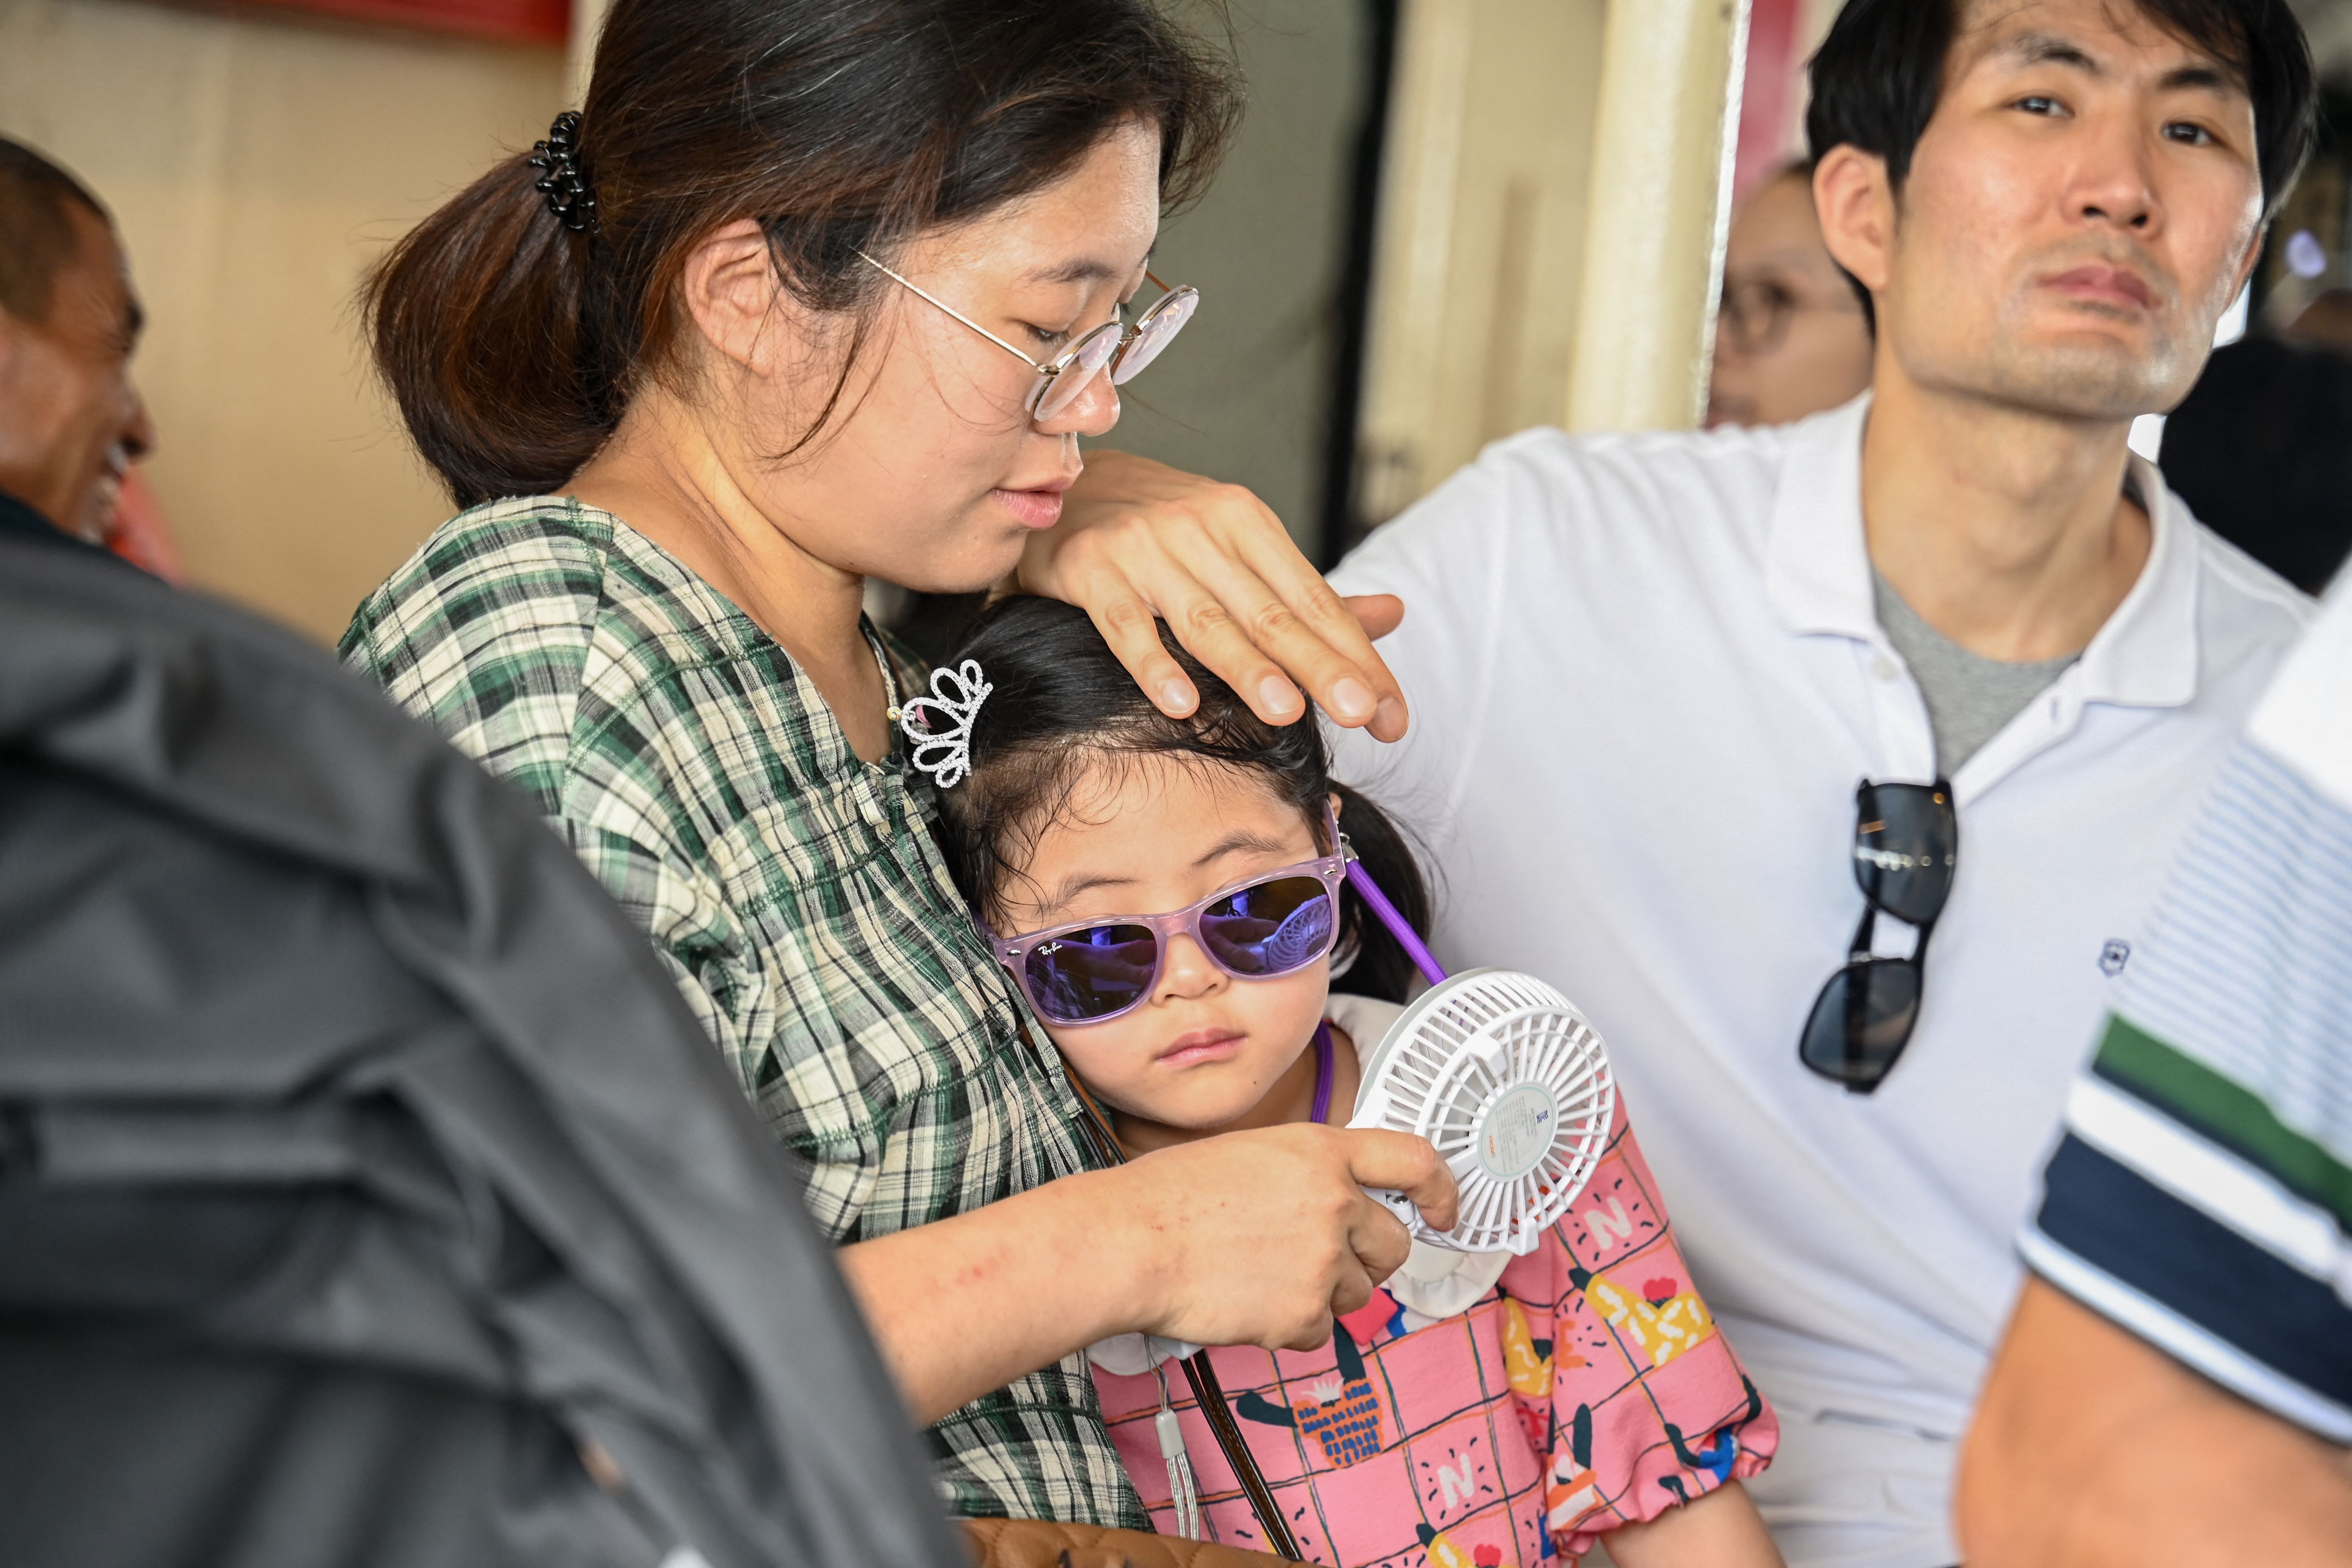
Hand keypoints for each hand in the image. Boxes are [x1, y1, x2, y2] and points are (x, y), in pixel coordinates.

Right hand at [1023, 449, 1409, 739]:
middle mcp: (1200, 528)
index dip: (1356, 657)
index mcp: (1246, 522)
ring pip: (1204, 619)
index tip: (1391, 715)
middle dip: (1319, 666)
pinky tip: (1181, 704)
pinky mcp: (1090, 570)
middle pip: (1270, 612)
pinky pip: (1125, 626)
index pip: (1313, 600)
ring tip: (1288, 712)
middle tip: (1361, 713)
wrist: (1066, 486)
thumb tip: (1393, 615)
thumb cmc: (1162, 531)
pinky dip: (1154, 665)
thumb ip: (1307, 595)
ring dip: (1247, 668)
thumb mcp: (1240, 546)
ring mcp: (1144, 549)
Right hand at [1110, 1123, 1456, 1350]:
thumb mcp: (1254, 1154)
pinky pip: (1320, 1330)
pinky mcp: (1304, 1315)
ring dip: (1324, 1292)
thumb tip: (1343, 1202)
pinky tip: (1248, 1301)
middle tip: (1323, 1259)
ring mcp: (1324, 1262)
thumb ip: (1310, 1174)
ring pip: (1359, 1292)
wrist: (1131, 1243)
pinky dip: (1290, 1325)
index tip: (1443, 1211)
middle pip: (1394, 1244)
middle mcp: (1335, 1204)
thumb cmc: (1172, 1195)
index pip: (1415, 1160)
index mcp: (1322, 1152)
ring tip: (1263, 1275)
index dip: (1441, 1190)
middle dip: (1369, 1257)